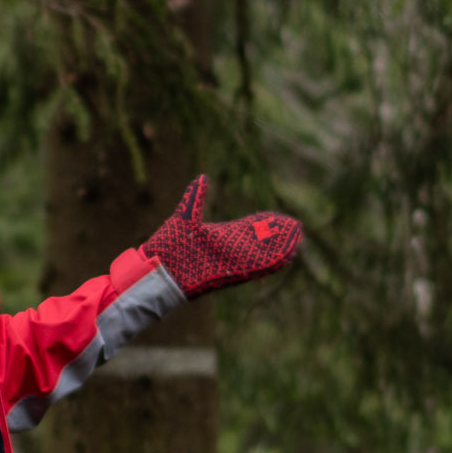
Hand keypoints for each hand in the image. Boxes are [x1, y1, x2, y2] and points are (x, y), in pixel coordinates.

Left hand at [142, 175, 302, 298]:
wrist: (155, 268)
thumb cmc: (165, 246)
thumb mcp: (184, 216)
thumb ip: (195, 198)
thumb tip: (202, 178)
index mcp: (219, 238)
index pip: (247, 229)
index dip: (263, 223)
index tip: (278, 218)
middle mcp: (227, 251)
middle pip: (259, 242)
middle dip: (277, 236)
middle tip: (296, 229)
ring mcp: (228, 263)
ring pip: (260, 256)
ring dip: (278, 250)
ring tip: (296, 242)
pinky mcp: (227, 274)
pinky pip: (253, 269)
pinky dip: (268, 264)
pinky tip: (283, 258)